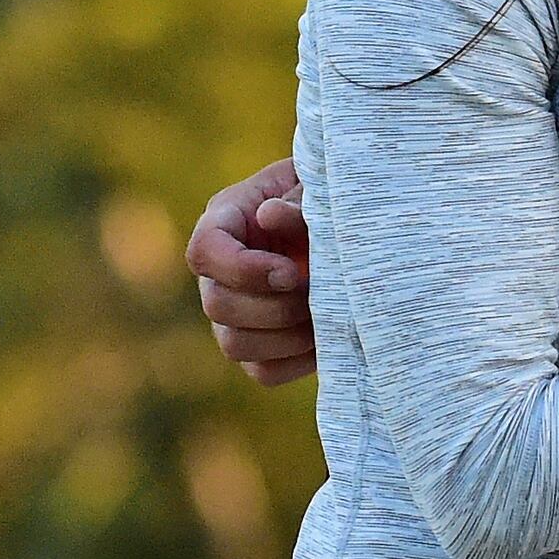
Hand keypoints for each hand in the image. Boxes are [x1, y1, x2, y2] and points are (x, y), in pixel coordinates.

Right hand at [188, 158, 316, 384]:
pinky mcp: (260, 347)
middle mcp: (220, 271)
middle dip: (274, 306)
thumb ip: (299, 201)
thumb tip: (270, 216)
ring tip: (326, 315)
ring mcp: (235, 313)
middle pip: (217, 304)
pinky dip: (297, 361)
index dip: (242, 269)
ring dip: (286, 337)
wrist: (353, 230)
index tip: (291, 272)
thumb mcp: (317, 187)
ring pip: (234, 344)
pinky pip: (264, 371)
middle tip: (318, 293)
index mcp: (226, 220)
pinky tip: (328, 337)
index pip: (204, 250)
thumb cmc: (329, 197)